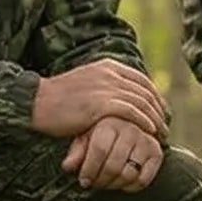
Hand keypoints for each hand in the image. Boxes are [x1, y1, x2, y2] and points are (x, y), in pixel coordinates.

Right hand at [34, 59, 165, 138]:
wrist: (36, 102)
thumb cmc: (57, 99)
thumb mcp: (85, 85)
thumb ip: (104, 87)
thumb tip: (118, 100)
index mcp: (107, 66)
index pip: (142, 80)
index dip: (155, 97)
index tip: (161, 112)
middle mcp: (110, 73)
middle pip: (145, 91)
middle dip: (158, 110)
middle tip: (165, 126)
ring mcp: (106, 87)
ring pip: (142, 102)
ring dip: (155, 119)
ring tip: (162, 134)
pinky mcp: (101, 103)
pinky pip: (131, 112)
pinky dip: (144, 122)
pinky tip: (150, 132)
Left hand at [62, 116, 162, 191]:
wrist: (129, 126)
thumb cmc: (103, 133)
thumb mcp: (85, 137)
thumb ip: (76, 151)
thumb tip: (68, 166)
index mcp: (110, 122)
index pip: (99, 150)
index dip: (89, 170)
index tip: (84, 180)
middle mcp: (130, 129)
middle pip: (113, 166)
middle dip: (100, 181)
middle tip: (94, 184)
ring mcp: (146, 141)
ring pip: (128, 174)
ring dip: (114, 185)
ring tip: (106, 183)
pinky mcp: (156, 153)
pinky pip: (143, 180)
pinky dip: (130, 187)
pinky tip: (121, 183)